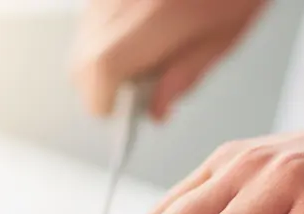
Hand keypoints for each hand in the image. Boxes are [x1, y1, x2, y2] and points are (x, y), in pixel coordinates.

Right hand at [74, 0, 266, 119]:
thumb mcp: (220, 38)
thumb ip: (183, 77)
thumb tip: (156, 111)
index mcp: (155, 18)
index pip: (103, 68)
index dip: (103, 99)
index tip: (114, 113)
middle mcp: (121, 0)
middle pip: (82, 60)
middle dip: (100, 85)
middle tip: (133, 90)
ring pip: (84, 38)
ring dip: (102, 58)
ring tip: (143, 54)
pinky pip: (93, 16)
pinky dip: (107, 33)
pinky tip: (139, 28)